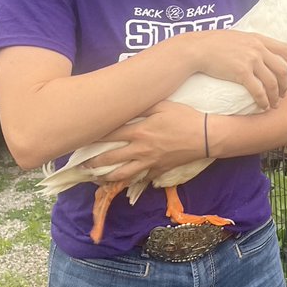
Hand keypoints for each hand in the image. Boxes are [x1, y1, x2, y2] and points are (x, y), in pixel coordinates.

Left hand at [85, 101, 206, 181]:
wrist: (206, 136)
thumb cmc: (185, 117)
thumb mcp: (163, 105)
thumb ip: (142, 105)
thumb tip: (125, 104)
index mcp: (139, 131)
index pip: (109, 135)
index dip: (93, 137)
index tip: (81, 139)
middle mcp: (140, 149)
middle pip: (110, 158)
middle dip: (93, 163)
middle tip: (80, 166)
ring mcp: (150, 162)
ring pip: (123, 174)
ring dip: (106, 178)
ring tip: (95, 179)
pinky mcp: (160, 170)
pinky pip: (142, 178)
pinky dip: (132, 181)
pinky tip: (123, 182)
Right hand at [183, 31, 286, 108]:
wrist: (197, 49)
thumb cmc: (212, 44)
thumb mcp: (236, 36)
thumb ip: (249, 43)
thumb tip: (257, 51)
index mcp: (257, 39)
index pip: (285, 48)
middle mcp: (257, 49)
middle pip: (281, 69)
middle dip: (285, 84)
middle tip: (284, 93)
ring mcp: (250, 60)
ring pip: (272, 82)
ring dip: (275, 96)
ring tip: (274, 104)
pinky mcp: (241, 73)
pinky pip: (258, 90)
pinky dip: (263, 100)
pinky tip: (263, 106)